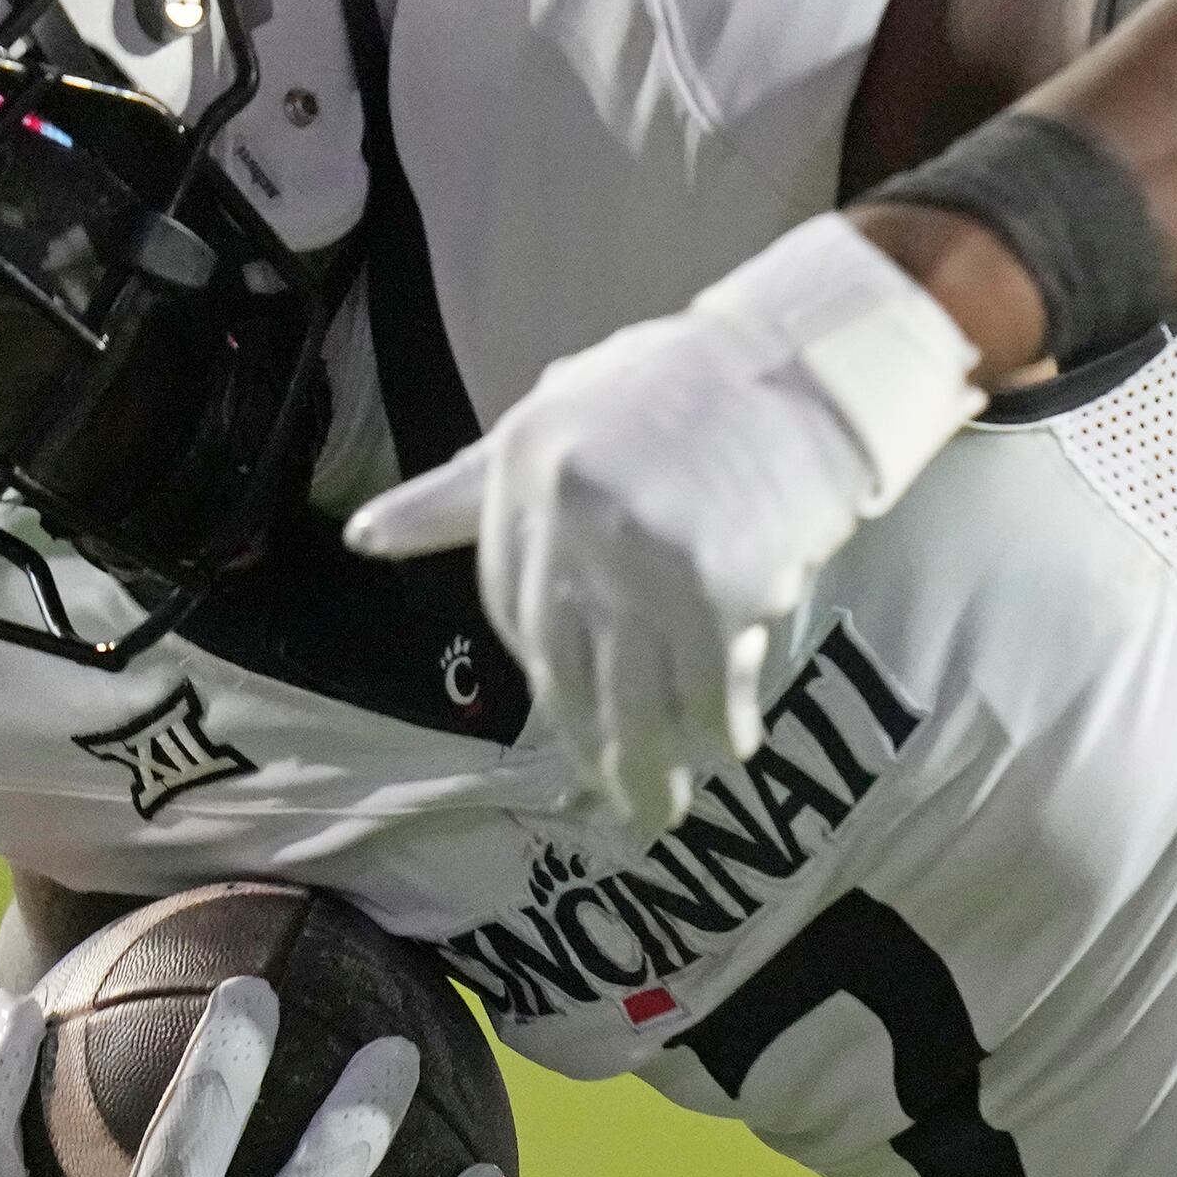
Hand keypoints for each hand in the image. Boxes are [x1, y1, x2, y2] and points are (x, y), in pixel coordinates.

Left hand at [343, 210, 986, 839]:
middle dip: (590, 742)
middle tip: (615, 797)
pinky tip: (733, 747)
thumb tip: (364, 537)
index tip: (576, 712)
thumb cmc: (690, 387)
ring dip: (647, 767)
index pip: (511, 605)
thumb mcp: (557, 411)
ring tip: (659, 811)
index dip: (546, 671)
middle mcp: (571, 514)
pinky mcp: (715, 585)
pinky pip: (708, 687)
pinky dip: (720, 726)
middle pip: (565, 664)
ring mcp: (641, 554)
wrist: (811, 365)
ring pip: (630, 694)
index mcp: (526, 467)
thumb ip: (465, 489)